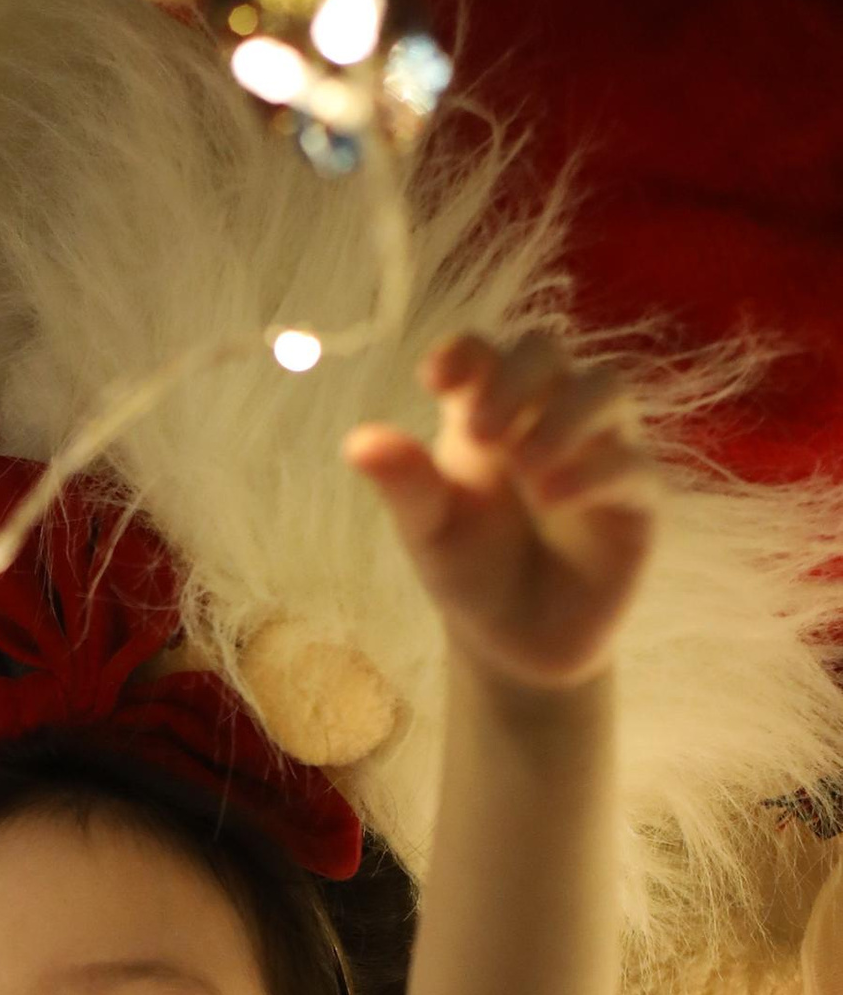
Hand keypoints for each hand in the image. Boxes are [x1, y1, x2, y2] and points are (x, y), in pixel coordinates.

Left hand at [345, 332, 656, 692]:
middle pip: (549, 351)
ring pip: (606, 389)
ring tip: (526, 465)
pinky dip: (593, 472)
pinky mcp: (638, 498)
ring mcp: (599, 449)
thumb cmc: (470, 571)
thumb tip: (357, 442)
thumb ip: (405, 484)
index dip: (464, 352)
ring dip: (565, 415)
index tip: (435, 379)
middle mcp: (547, 415)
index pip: (482, 354)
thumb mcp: (429, 530)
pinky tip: (553, 498)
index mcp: (485, 412)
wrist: (515, 644)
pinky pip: (632, 464)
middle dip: (518, 375)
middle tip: (481, 431)